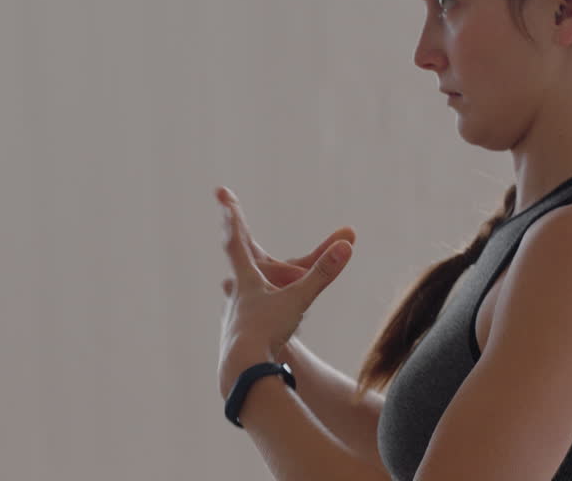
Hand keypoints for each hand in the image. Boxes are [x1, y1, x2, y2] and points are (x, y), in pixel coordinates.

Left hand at [216, 186, 353, 396]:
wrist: (241, 372)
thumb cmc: (266, 332)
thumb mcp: (298, 301)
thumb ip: (322, 273)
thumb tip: (346, 245)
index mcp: (246, 281)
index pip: (237, 241)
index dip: (234, 218)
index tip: (225, 198)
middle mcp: (236, 296)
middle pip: (235, 260)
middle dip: (235, 237)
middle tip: (228, 220)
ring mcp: (234, 317)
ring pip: (235, 291)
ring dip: (238, 277)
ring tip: (234, 274)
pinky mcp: (238, 337)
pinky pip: (243, 317)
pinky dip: (246, 309)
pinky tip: (245, 320)